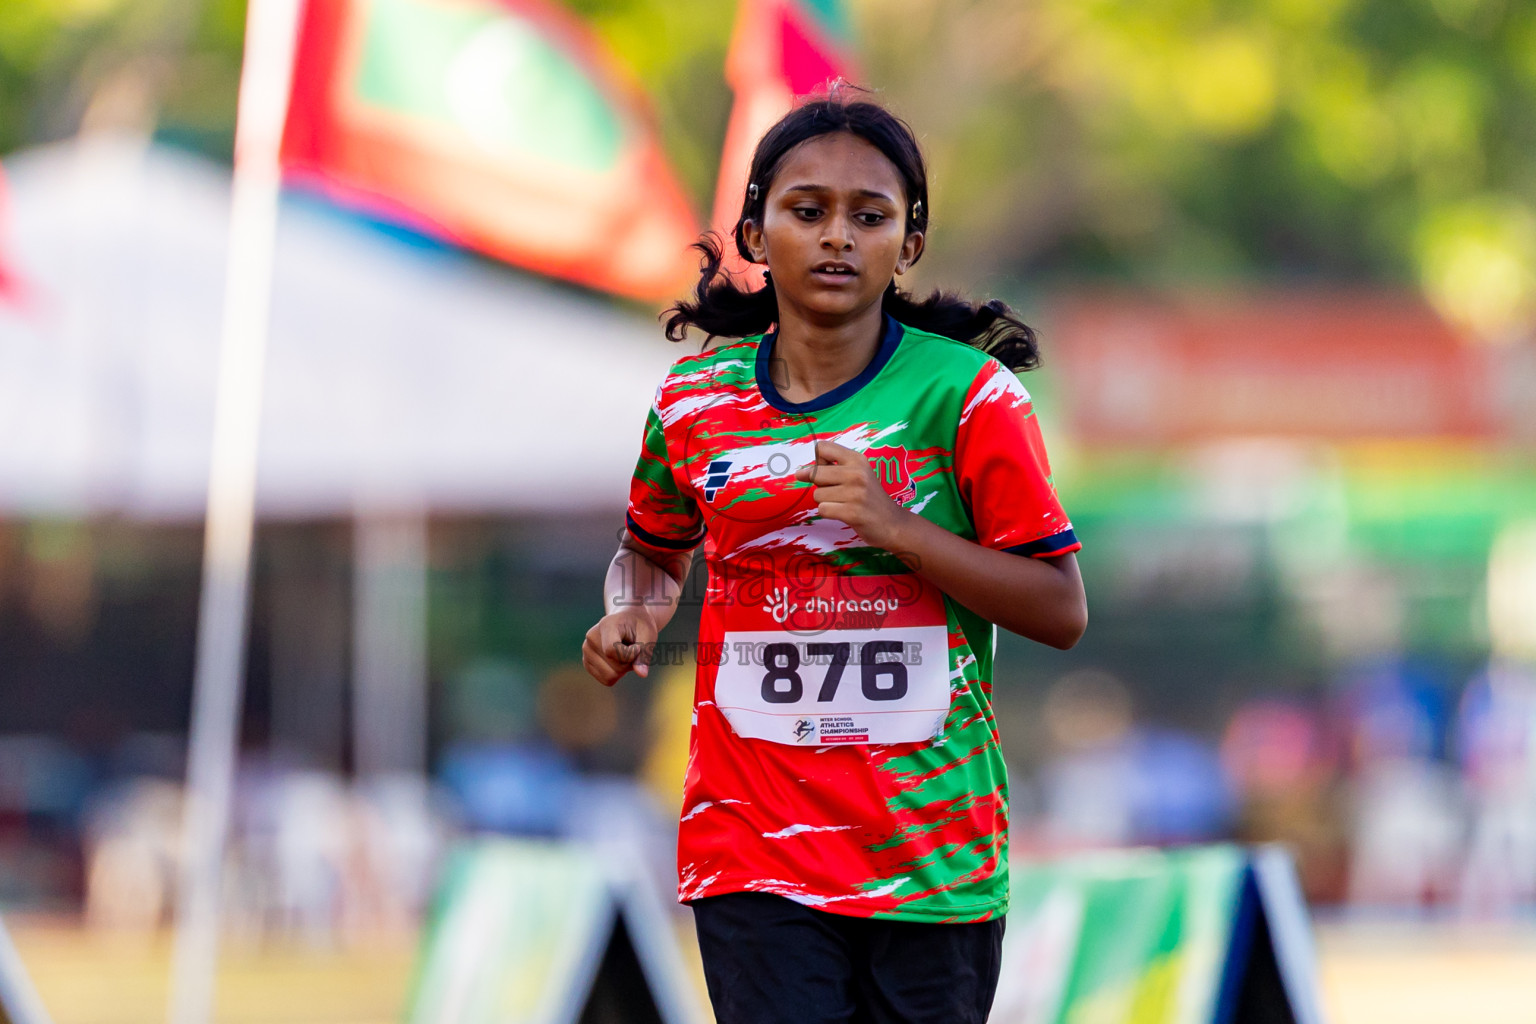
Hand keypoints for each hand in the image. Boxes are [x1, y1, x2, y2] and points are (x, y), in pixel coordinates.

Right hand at [582, 606, 658, 685]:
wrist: (629, 621)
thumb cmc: (640, 627)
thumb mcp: (648, 636)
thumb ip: (644, 654)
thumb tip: (642, 674)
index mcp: (606, 625)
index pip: (612, 651)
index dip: (630, 655)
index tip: (638, 646)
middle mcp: (591, 637)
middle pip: (614, 667)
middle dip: (629, 663)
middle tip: (632, 649)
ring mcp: (587, 650)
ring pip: (610, 676)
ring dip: (623, 669)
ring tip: (625, 653)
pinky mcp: (587, 662)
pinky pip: (606, 680)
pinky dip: (617, 674)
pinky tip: (618, 659)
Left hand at [794, 440, 908, 549]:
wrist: (893, 524)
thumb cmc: (869, 498)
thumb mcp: (858, 474)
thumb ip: (832, 468)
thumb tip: (800, 473)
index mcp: (857, 459)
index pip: (822, 448)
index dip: (818, 462)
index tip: (828, 472)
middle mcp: (857, 473)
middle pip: (815, 473)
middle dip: (820, 486)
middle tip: (838, 492)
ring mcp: (855, 493)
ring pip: (817, 494)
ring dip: (826, 502)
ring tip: (844, 504)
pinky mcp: (852, 512)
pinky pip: (822, 510)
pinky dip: (829, 513)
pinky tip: (844, 513)